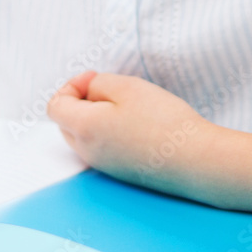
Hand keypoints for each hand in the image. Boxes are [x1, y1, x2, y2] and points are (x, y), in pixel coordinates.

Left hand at [46, 70, 212, 197]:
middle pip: (66, 122)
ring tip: (126, 104)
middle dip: (80, 100)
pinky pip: (102, 148)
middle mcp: (87, 153)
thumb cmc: (161, 120)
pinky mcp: (121, 174)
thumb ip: (96, 84)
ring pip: (84, 136)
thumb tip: (87, 93)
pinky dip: (108, 132)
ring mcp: (104, 167)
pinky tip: (136, 124)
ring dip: (95, 116)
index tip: (96, 77)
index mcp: (83, 129)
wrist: (196, 160)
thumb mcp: (126, 86)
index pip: (55, 106)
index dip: (72, 85)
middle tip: (109, 88)